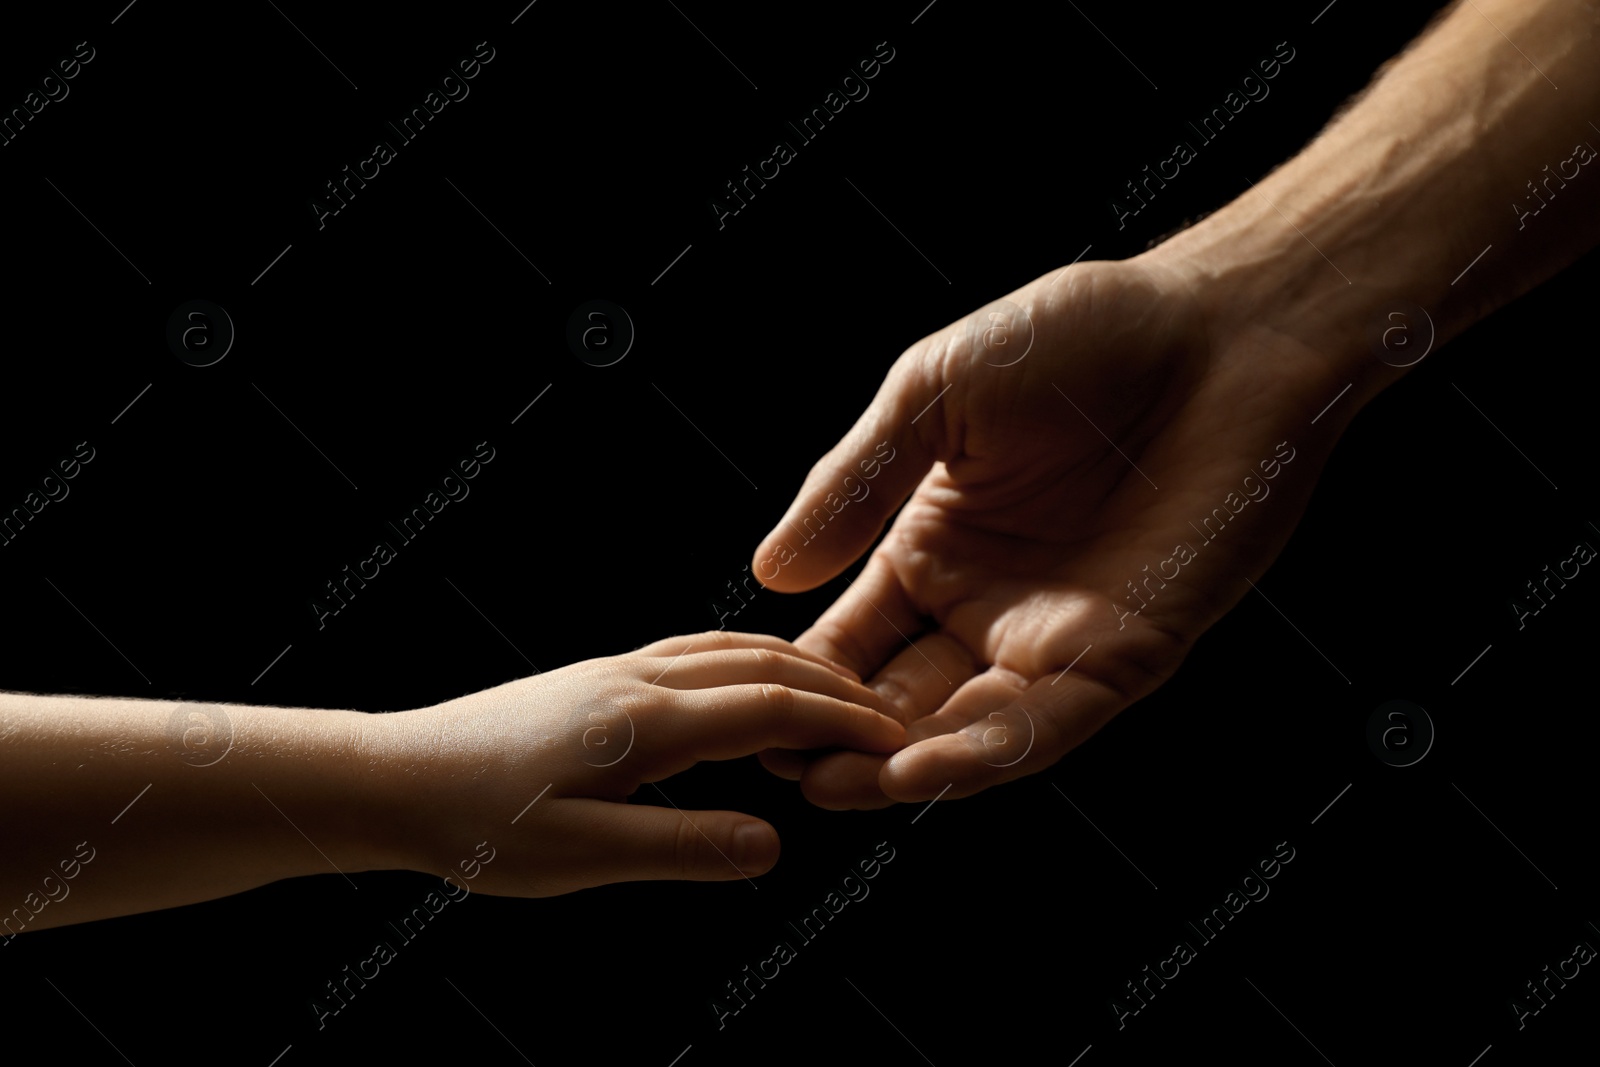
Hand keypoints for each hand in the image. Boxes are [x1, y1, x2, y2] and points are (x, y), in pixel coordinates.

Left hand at [363, 631, 903, 893]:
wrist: (394, 775)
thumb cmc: (478, 823)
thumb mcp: (581, 855)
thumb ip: (681, 845)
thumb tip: (775, 843)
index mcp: (645, 723)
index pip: (773, 709)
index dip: (844, 725)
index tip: (900, 744)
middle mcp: (639, 680)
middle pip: (764, 666)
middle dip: (838, 690)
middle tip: (894, 720)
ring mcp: (618, 671)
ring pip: (731, 648)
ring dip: (797, 667)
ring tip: (843, 697)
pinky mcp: (599, 678)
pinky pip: (697, 652)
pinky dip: (750, 661)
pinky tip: (752, 684)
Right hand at [751, 251, 1350, 806]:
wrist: (1218, 330)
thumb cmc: (1081, 336)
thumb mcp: (934, 394)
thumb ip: (856, 484)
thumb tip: (771, 572)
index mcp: (933, 546)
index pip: (849, 635)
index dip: (797, 673)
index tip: (739, 706)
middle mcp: (988, 605)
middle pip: (896, 698)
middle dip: (835, 737)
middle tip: (772, 768)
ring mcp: (1054, 636)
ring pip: (964, 729)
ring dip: (897, 763)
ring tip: (828, 784)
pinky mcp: (1124, 655)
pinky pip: (1046, 723)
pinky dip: (984, 753)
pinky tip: (921, 769)